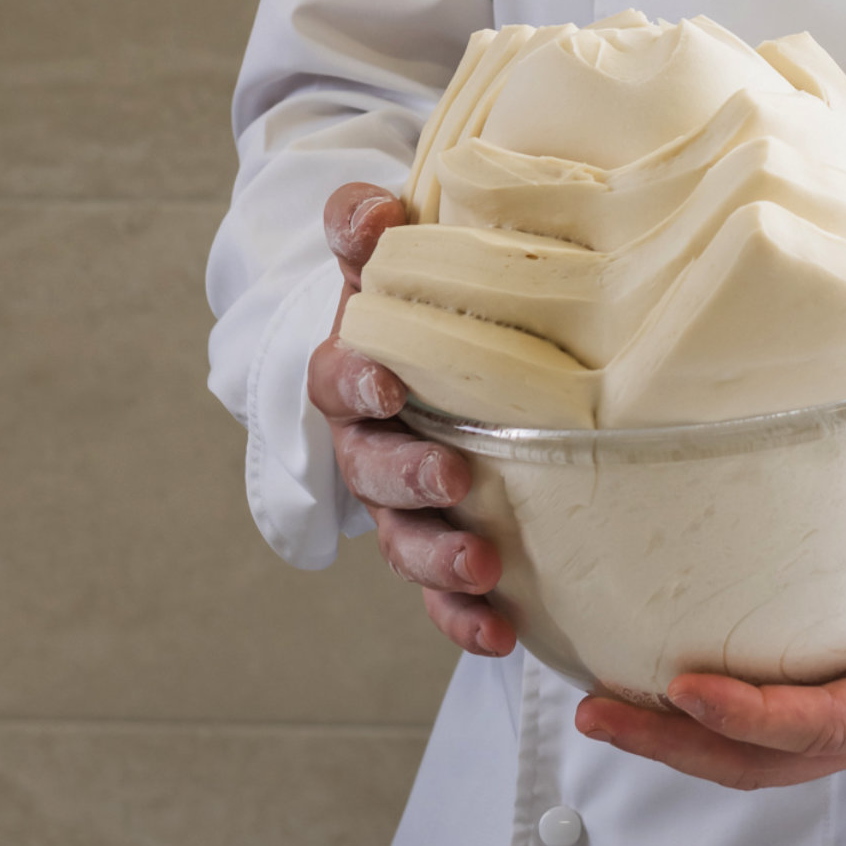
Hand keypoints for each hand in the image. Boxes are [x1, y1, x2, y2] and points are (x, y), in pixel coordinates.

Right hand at [307, 182, 515, 657]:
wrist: (433, 350)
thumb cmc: (419, 302)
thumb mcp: (391, 254)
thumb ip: (368, 224)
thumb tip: (375, 211)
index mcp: (358, 375)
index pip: (342, 378)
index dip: (361, 379)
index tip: (390, 382)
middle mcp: (372, 447)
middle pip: (373, 471)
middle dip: (408, 478)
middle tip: (452, 479)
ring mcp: (406, 505)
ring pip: (407, 542)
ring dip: (439, 560)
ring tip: (482, 569)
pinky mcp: (446, 545)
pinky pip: (445, 594)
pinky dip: (465, 618)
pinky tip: (503, 634)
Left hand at [574, 459, 845, 788]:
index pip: (826, 725)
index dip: (754, 713)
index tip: (686, 686)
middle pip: (766, 760)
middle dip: (679, 744)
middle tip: (598, 715)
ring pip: (757, 752)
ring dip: (678, 737)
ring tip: (600, 707)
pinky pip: (767, 721)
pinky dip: (707, 712)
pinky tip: (657, 678)